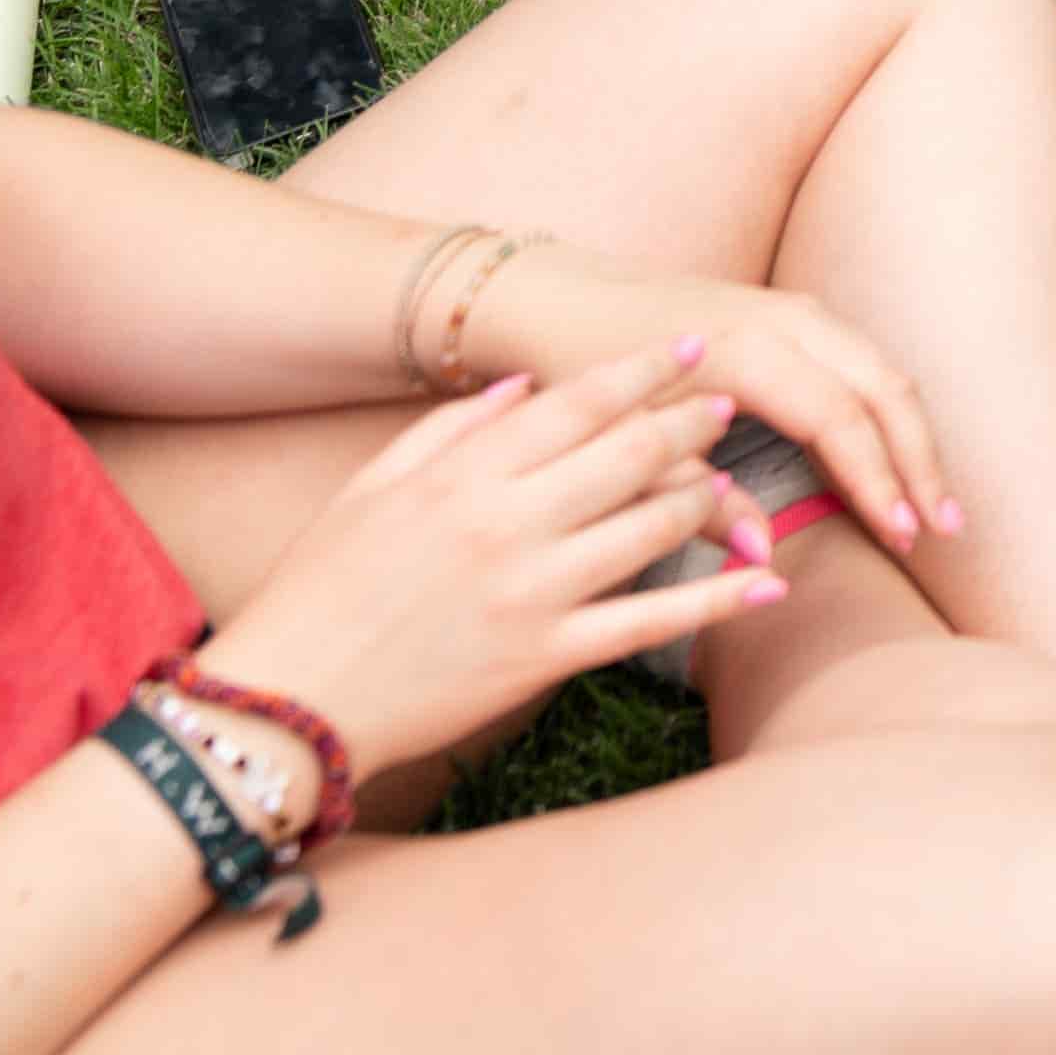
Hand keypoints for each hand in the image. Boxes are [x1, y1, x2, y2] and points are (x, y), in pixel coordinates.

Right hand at [208, 340, 784, 773]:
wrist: (286, 705)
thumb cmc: (318, 589)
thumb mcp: (370, 488)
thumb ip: (452, 429)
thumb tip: (526, 384)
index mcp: (462, 475)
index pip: (577, 403)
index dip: (643, 372)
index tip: (690, 349)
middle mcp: (505, 524)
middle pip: (631, 455)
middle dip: (691, 424)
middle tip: (727, 405)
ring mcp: (531, 593)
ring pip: (652, 528)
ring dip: (706, 499)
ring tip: (730, 484)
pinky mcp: (544, 659)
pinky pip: (650, 623)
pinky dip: (718, 602)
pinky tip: (768, 584)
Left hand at [467, 242, 961, 554]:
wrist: (559, 298)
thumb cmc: (584, 373)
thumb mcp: (625, 445)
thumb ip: (693, 498)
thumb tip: (761, 557)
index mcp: (747, 349)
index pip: (840, 419)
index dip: (877, 480)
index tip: (903, 537)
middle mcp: (785, 318)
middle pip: (884, 386)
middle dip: (919, 458)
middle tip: (945, 525)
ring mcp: (795, 309)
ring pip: (883, 368)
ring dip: (913, 434)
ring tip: (934, 500)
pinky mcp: (794, 313)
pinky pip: (864, 361)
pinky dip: (891, 411)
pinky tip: (897, 455)